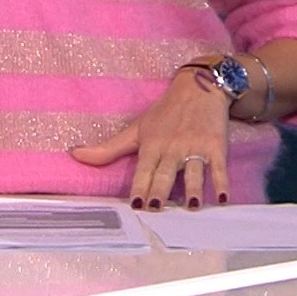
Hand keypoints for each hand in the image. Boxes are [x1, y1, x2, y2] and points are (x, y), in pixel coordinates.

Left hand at [70, 66, 230, 209]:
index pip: (144, 171)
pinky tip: (223, 200)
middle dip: (161, 189)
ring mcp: (195, 147)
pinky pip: (219, 168)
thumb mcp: (136, 129)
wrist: (200, 87)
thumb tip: (73, 155)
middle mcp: (172, 147)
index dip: (140, 187)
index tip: (135, 206)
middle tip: (156, 208)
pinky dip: (222, 183)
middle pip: (166, 173)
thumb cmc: (165, 112)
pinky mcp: (216, 146)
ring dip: (193, 189)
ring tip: (191, 206)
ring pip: (194, 171)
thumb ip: (108, 149)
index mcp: (151, 145)